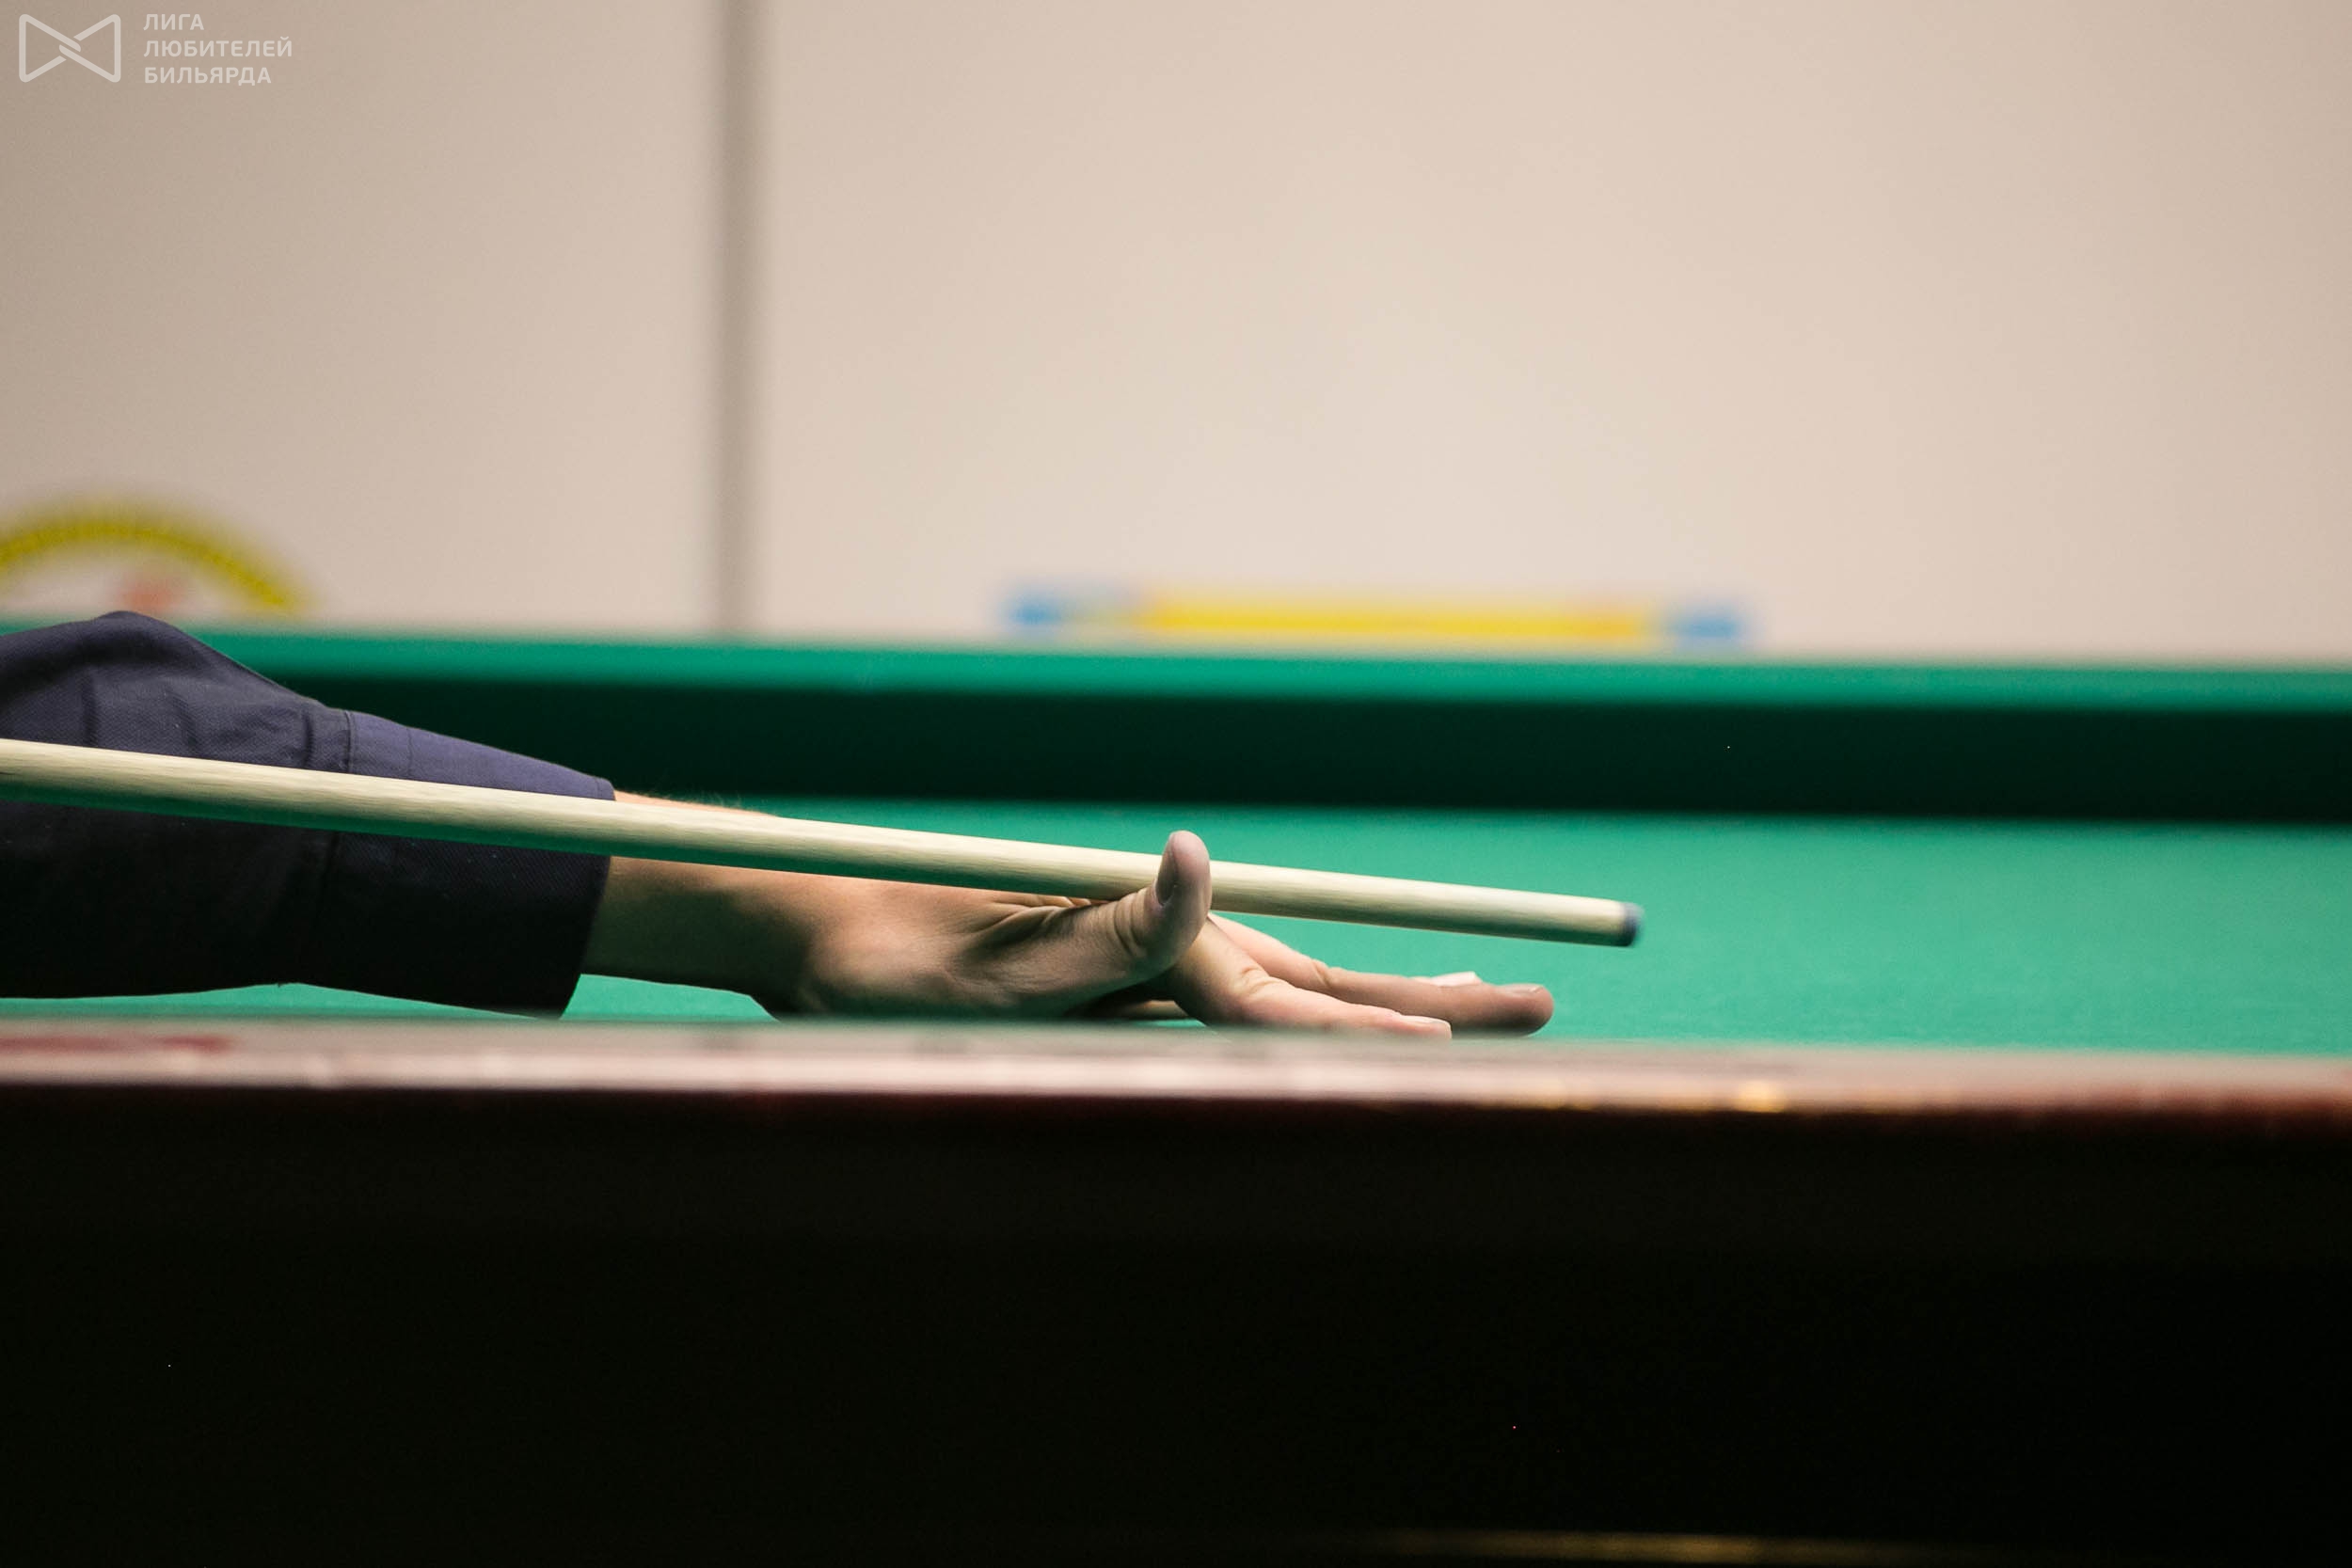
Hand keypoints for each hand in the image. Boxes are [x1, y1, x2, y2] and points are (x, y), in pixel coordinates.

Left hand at [584, 809, 1552, 1038]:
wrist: (819, 937)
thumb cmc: (898, 962)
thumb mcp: (1007, 957)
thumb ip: (1115, 926)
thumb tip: (1200, 855)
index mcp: (1163, 946)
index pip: (1309, 997)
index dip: (1405, 1018)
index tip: (1490, 1028)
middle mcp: (1170, 952)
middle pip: (1329, 981)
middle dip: (1434, 997)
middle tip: (1539, 998)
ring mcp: (1144, 970)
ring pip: (1294, 992)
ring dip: (1386, 1002)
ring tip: (1461, 1002)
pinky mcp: (1111, 988)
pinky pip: (1233, 1014)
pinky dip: (1308, 1019)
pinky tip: (1334, 1020)